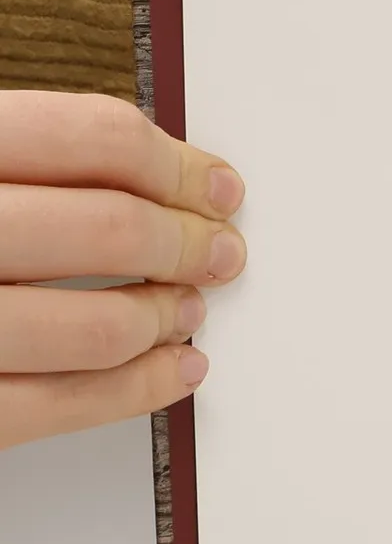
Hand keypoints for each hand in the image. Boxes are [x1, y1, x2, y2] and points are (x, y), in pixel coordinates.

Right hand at [0, 91, 245, 449]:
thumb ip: (16, 154)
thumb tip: (151, 167)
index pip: (88, 137)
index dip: (175, 164)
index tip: (215, 186)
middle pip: (105, 228)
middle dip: (185, 244)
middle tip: (220, 252)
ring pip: (92, 326)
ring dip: (165, 319)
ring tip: (187, 309)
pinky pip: (55, 406)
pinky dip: (135, 392)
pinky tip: (170, 371)